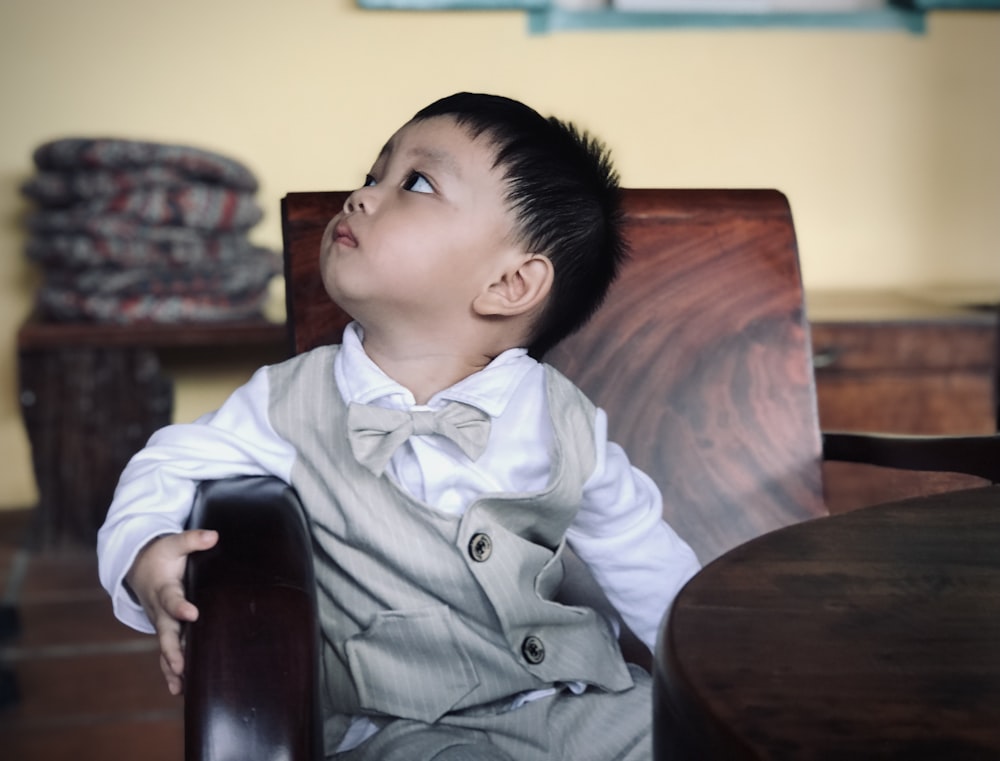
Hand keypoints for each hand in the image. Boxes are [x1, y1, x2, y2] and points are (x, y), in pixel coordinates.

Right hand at [125, 529, 218, 695]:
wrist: (138, 567)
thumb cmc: (161, 555)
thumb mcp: (173, 543)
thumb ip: (192, 540)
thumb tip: (213, 536)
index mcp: (164, 589)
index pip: (172, 599)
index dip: (180, 607)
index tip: (192, 613)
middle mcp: (160, 611)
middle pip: (166, 633)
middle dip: (173, 649)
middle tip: (181, 666)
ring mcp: (161, 623)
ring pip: (165, 648)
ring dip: (172, 667)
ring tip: (180, 687)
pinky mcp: (165, 630)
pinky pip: (166, 652)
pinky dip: (171, 670)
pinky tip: (180, 689)